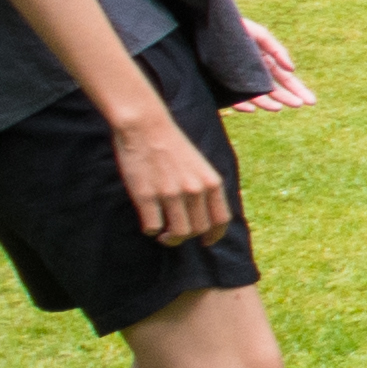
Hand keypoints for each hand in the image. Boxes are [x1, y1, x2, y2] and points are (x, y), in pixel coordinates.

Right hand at [109, 102, 234, 245]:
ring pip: (177, 234)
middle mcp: (194, 190)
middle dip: (187, 237)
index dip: (215, 236)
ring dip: (169, 239)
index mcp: (211, 182)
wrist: (145, 125)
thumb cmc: (172, 144)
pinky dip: (151, 229)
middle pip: (198, 230)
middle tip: (174, 235)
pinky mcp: (146, 196)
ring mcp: (170, 194)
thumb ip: (205, 187)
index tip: (207, 242)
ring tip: (162, 235)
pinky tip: (148, 220)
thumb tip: (207, 215)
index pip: (221, 220)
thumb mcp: (200, 165)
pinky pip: (152, 227)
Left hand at [222, 22, 316, 113]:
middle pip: (275, 90)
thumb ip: (276, 50)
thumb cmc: (234, 28)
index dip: (298, 90)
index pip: (285, 79)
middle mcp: (255, 74)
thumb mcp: (259, 34)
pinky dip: (242, 104)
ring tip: (278, 108)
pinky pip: (233, 98)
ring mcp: (240, 80)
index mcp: (266, 62)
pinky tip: (251, 108)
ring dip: (268, 103)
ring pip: (257, 96)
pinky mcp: (223, 84)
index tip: (311, 101)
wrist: (207, 26)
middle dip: (288, 98)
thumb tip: (292, 68)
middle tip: (300, 105)